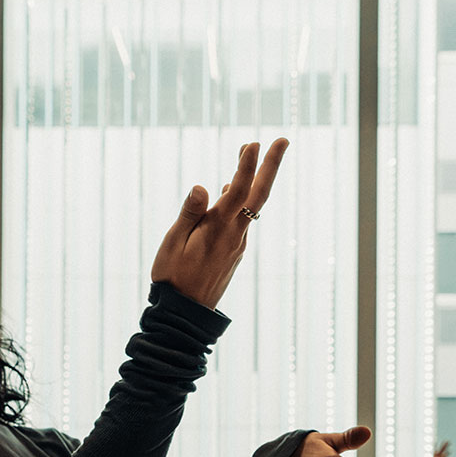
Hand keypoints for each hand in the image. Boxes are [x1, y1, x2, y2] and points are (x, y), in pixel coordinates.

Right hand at [150, 139, 286, 308]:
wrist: (185, 316)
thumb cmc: (173, 279)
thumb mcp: (173, 244)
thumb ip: (190, 214)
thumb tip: (204, 186)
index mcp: (218, 229)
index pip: (237, 190)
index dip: (247, 165)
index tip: (253, 143)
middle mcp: (235, 234)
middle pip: (259, 194)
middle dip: (271, 166)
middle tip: (283, 140)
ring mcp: (237, 244)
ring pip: (251, 206)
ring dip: (254, 179)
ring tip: (251, 154)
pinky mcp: (234, 252)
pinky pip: (241, 220)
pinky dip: (240, 200)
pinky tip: (230, 192)